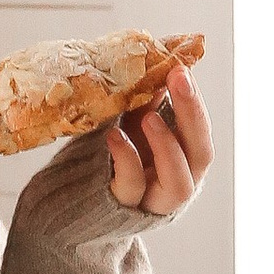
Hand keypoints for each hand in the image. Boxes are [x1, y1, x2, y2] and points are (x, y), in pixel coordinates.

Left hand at [104, 62, 213, 215]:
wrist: (72, 197)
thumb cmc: (107, 157)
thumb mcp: (128, 124)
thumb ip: (144, 103)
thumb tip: (156, 65)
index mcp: (183, 158)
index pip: (200, 130)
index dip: (195, 101)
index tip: (181, 68)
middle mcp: (178, 181)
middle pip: (201, 154)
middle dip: (192, 114)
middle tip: (177, 79)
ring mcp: (154, 199)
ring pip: (179, 184)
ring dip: (168, 147)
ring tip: (149, 117)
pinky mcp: (125, 208)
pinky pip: (133, 187)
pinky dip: (127, 159)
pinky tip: (114, 136)